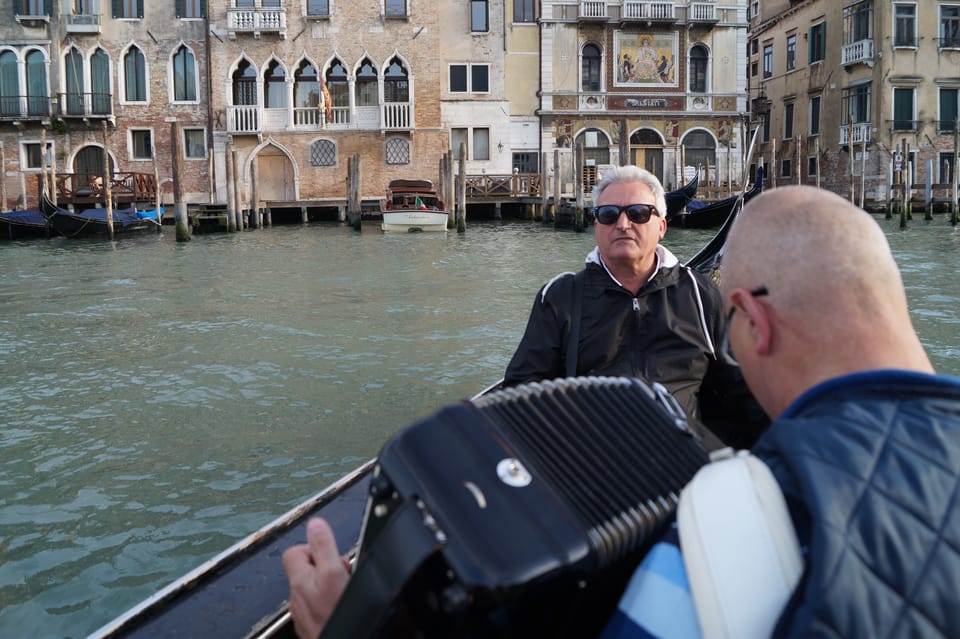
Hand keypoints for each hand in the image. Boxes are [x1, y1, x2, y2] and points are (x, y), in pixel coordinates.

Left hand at [283, 518, 350, 638]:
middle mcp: (297, 596)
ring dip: (328, 584)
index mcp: (300, 579)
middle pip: (306, 570)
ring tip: (342, 588)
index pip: (295, 550)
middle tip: (341, 571)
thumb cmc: (335, 615)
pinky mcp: (312, 624)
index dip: (314, 547)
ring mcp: (304, 612)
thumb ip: (323, 546)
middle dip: (325, 566)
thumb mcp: (333, 572)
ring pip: (313, 588)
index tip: (330, 551)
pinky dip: (328, 601)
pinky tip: (339, 603)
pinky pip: (318, 604)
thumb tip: (315, 523)